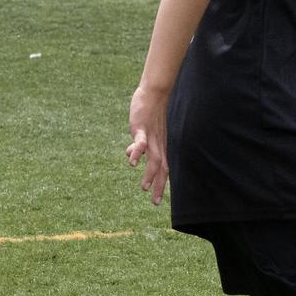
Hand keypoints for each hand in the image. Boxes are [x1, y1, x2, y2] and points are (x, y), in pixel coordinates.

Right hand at [127, 88, 169, 203]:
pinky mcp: (142, 128)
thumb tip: (131, 156)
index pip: (164, 168)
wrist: (154, 93)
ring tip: (143, 187)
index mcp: (160, 146)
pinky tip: (132, 162)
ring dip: (149, 174)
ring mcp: (151, 137)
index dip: (162, 184)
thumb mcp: (144, 133)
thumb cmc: (150, 113)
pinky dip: (137, 153)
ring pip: (153, 158)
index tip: (159, 200)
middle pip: (161, 168)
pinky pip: (140, 143)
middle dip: (158, 186)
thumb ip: (138, 145)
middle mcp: (158, 144)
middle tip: (155, 202)